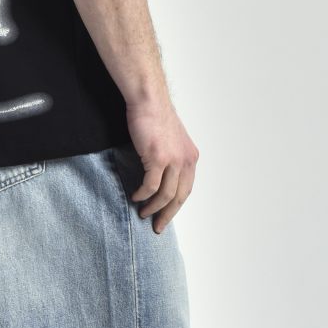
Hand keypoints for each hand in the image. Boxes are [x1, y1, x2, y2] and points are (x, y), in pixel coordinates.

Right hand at [124, 99, 199, 232]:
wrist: (149, 100)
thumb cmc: (155, 116)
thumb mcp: (171, 140)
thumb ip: (170, 157)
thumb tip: (161, 176)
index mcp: (191, 157)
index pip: (186, 189)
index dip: (176, 206)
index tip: (165, 216)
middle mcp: (186, 161)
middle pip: (179, 197)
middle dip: (167, 214)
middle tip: (157, 226)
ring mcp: (173, 160)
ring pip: (166, 195)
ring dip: (154, 207)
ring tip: (142, 213)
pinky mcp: (158, 158)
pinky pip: (151, 185)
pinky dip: (143, 195)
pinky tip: (136, 197)